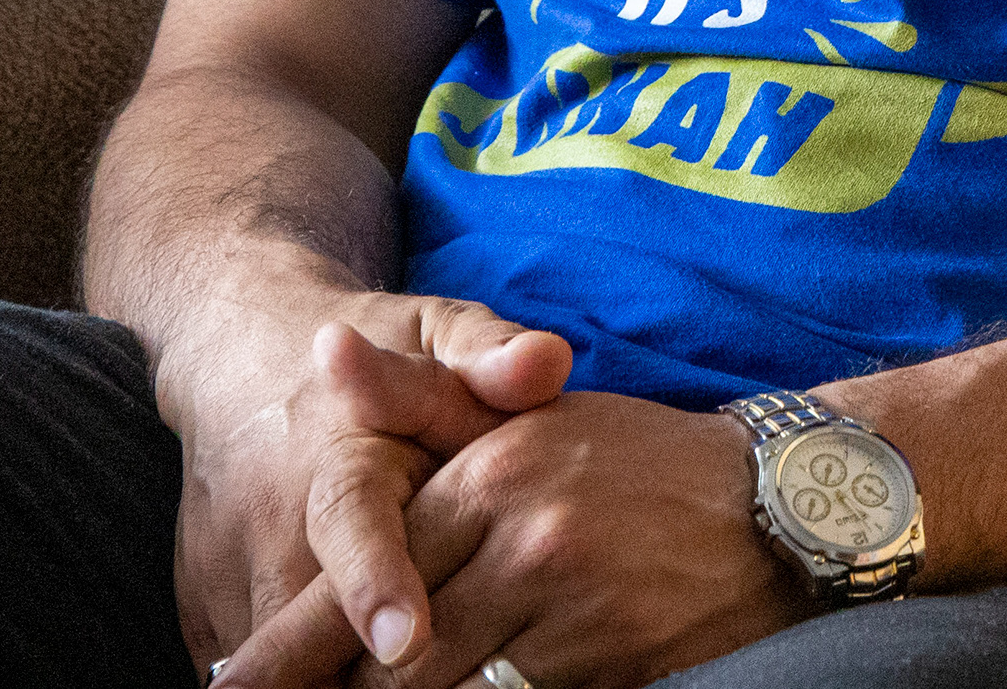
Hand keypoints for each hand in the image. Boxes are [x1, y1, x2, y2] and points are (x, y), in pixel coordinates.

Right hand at [170, 291, 573, 670]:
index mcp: (342, 454)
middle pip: (307, 619)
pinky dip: (303, 684)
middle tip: (443, 687)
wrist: (244, 359)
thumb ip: (491, 354)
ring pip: (278, 656)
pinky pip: (257, 666)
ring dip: (331, 682)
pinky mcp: (203, 613)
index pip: (351, 522)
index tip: (408, 639)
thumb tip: (547, 363)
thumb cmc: (380, 355)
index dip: (376, 580)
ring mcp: (228, 574)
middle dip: (356, 669)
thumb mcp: (441, 331)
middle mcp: (273, 521)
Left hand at [213, 389, 803, 688]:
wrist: (778, 504)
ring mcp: (577, 611)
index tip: (228, 685)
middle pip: (392, 662)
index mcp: (493, 476)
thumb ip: (415, 395)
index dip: (290, 653)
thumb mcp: (524, 416)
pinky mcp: (617, 667)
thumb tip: (322, 350)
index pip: (364, 583)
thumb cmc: (631, 461)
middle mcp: (529, 542)